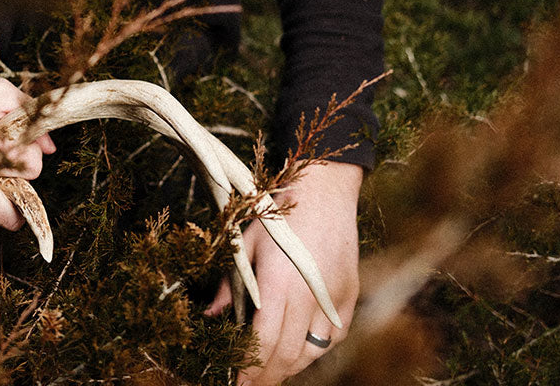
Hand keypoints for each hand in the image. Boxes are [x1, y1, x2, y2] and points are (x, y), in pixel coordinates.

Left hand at [206, 161, 362, 383]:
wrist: (324, 193)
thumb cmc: (278, 216)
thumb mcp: (245, 243)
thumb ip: (229, 284)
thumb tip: (211, 316)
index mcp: (279, 282)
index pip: (263, 343)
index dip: (250, 369)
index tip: (238, 383)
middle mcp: (308, 296)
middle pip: (287, 355)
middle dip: (267, 376)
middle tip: (250, 384)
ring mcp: (332, 299)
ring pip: (311, 352)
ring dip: (290, 367)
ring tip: (271, 370)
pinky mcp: (348, 297)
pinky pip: (331, 338)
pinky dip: (313, 349)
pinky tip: (297, 348)